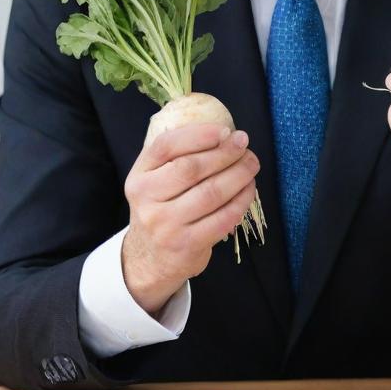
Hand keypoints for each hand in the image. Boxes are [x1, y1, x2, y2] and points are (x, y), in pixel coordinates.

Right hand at [121, 124, 259, 314]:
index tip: (225, 130)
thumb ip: (177, 157)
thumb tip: (225, 134)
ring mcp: (166, 225)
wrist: (150, 259)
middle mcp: (147, 200)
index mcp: (139, 176)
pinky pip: (222, 217)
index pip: (165, 147)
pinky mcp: (187, 245)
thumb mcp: (155, 181)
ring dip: (238, 174)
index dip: (198, 135)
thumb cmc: (161, 209)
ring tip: (251, 164)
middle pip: (191, 168)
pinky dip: (241, 200)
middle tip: (244, 144)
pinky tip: (248, 190)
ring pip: (211, 192)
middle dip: (224, 153)